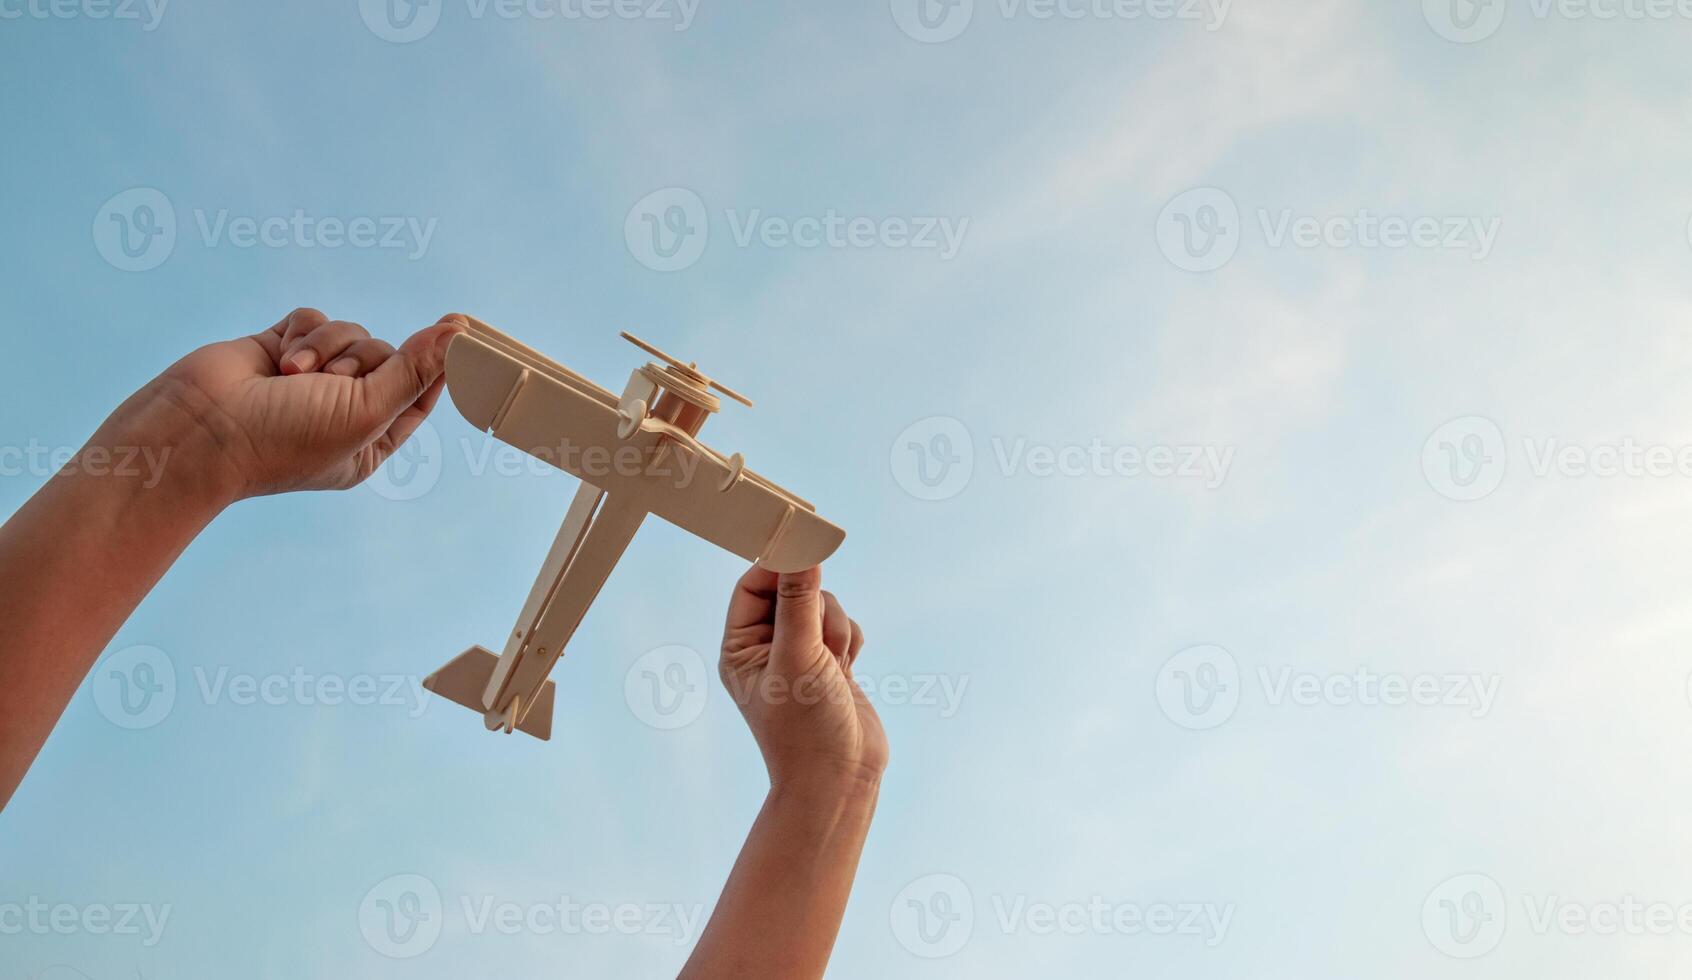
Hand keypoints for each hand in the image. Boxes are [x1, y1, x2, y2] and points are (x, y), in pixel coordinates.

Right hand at [138, 308, 465, 499]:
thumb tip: (457, 336)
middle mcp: (344, 409)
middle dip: (363, 361)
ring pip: (351, 333)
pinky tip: (279, 361)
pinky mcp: (281, 348)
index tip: (461, 329)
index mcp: (371, 441)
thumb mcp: (365, 412)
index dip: (438, 364)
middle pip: (388, 355)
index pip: (420, 394)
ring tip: (295, 376)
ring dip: (328, 348)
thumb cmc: (284, 438)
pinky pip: (315, 319)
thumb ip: (413, 371)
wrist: (197, 429)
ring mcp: (312, 379)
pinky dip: (303, 334)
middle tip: (332, 382)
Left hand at [719, 566, 887, 789]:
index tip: (805, 544)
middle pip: (793, 589)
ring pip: (825, 606)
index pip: (752, 585)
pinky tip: (847, 673)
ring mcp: (801, 654)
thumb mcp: (799, 656)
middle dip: (816, 606)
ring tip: (834, 667)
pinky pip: (845, 627)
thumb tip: (803, 550)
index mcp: (740, 647)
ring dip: (836, 628)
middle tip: (820, 636)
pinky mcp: (831, 663)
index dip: (777, 564)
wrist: (841, 778)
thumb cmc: (805, 727)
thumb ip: (800, 600)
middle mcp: (767, 647)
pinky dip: (851, 643)